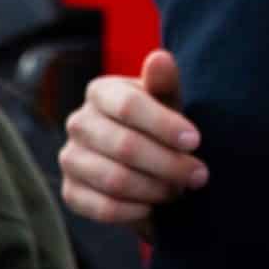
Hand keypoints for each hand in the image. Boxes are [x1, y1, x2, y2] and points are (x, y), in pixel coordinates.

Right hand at [60, 49, 206, 230]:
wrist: (149, 166)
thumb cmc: (162, 125)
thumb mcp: (170, 101)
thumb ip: (165, 82)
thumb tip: (159, 58)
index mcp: (101, 91)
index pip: (129, 106)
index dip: (165, 125)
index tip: (196, 141)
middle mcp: (78, 122)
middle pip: (124, 146)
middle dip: (169, 163)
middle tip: (199, 174)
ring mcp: (70, 158)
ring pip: (114, 179)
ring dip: (155, 188)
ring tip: (178, 190)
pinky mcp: (70, 192)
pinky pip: (101, 207)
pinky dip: (134, 211)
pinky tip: (153, 207)